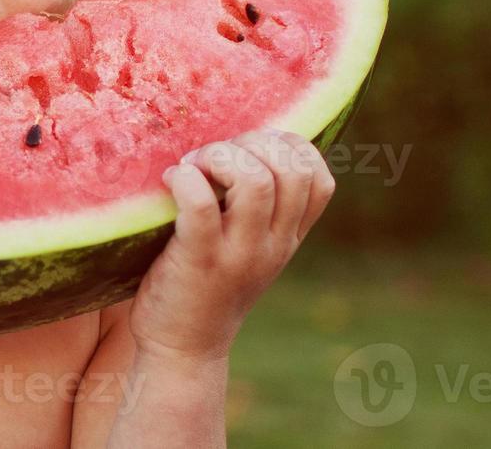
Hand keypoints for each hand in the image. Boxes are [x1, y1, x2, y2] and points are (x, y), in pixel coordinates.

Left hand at [129, 129, 334, 361]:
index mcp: (288, 237)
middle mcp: (274, 245)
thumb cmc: (205, 283)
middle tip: (213, 157)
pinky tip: (171, 180)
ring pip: (255, 180)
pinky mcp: (201, 261)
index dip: (288, 146)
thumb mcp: (249, 247)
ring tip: (193, 166)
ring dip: (220, 156)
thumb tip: (239, 143)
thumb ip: (258, 208)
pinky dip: (186, 179)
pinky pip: (202, 204)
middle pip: (292, 169)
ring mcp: (241, 255)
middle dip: (251, 142)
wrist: (183, 347)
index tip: (248, 148)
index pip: (319, 178)